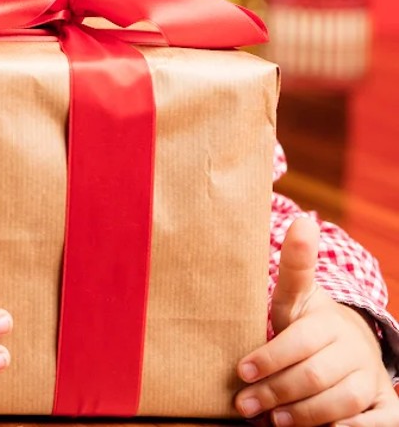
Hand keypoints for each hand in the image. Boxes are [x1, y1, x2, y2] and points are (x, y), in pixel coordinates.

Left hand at [236, 216, 393, 425]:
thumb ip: (294, 266)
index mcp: (327, 321)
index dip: (270, 357)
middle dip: (276, 391)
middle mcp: (353, 348)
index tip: (241, 370)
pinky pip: (376, 423)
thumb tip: (303, 219)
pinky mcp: (384, 404)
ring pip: (341, 401)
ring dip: (304, 414)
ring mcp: (371, 377)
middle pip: (315, 375)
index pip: (299, 341)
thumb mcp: (295, 296)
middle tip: (243, 404)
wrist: (349, 346)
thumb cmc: (307, 323)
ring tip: (272, 421)